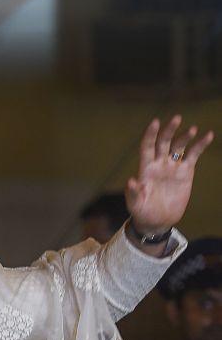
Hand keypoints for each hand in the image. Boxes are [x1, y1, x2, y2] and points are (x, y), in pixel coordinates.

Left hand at [126, 115, 213, 235]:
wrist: (158, 221)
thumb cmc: (142, 212)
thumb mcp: (135, 204)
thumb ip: (133, 192)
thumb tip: (131, 181)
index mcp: (145, 168)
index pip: (147, 146)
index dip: (151, 134)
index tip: (155, 122)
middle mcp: (159, 164)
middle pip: (163, 142)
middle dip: (169, 130)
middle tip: (176, 119)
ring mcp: (173, 166)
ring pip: (179, 146)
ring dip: (184, 136)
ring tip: (192, 129)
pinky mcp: (186, 172)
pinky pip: (194, 155)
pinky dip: (200, 145)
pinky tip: (208, 135)